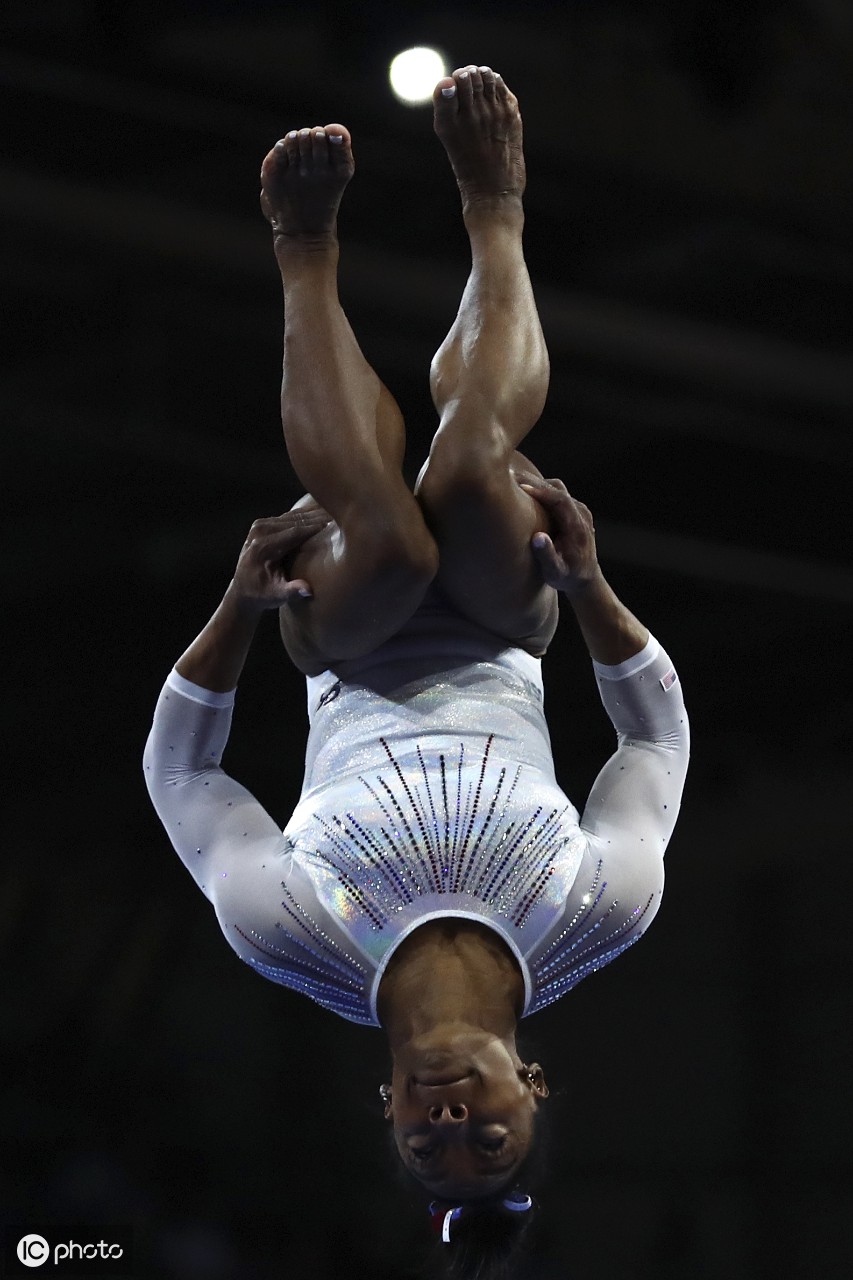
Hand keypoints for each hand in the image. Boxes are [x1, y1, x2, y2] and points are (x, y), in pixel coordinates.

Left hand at [229, 508, 329, 610]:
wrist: (243, 590)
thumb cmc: (261, 595)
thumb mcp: (276, 596)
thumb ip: (292, 591)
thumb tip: (308, 590)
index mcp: (262, 547)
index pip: (294, 532)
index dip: (315, 528)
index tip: (334, 525)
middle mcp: (259, 532)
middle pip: (294, 520)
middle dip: (318, 518)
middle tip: (341, 514)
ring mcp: (260, 526)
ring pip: (293, 515)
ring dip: (314, 513)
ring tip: (335, 511)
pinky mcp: (264, 524)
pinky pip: (289, 516)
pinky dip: (306, 515)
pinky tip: (323, 512)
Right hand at [520, 478, 600, 597]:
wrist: (585, 577)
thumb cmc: (567, 577)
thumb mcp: (556, 573)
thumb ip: (548, 556)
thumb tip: (537, 538)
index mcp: (578, 527)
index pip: (560, 500)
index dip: (541, 492)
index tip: (521, 487)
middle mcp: (581, 514)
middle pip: (557, 489)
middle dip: (533, 481)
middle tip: (509, 476)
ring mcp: (578, 510)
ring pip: (556, 488)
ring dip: (536, 483)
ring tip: (513, 480)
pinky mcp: (572, 510)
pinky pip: (555, 493)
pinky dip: (539, 489)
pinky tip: (522, 489)